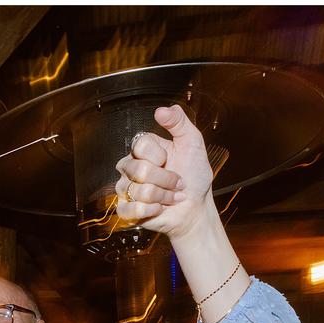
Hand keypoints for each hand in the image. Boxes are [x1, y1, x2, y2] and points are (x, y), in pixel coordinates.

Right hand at [115, 105, 217, 238]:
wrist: (196, 207)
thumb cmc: (194, 177)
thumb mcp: (192, 143)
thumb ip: (179, 122)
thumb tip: (163, 110)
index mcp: (143, 149)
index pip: (140, 145)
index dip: (160, 156)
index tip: (171, 160)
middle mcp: (130, 167)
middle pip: (140, 170)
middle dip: (166, 179)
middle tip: (177, 183)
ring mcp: (126, 189)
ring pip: (140, 191)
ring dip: (164, 196)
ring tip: (172, 197)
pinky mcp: (126, 210)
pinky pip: (131, 210)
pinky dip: (152, 211)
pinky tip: (159, 209)